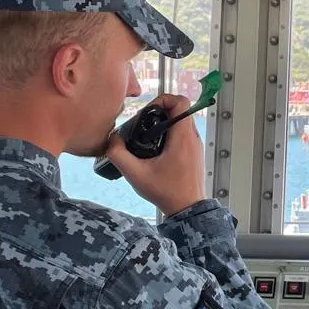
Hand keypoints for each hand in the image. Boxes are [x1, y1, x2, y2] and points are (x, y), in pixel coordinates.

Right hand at [102, 94, 206, 215]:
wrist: (187, 209)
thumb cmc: (166, 192)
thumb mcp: (136, 174)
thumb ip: (118, 154)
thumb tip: (112, 138)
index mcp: (182, 137)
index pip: (181, 102)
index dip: (163, 99)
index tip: (148, 111)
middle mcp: (193, 138)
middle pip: (179, 110)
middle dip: (160, 111)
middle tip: (143, 123)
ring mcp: (196, 145)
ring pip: (182, 121)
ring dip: (165, 122)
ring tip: (147, 136)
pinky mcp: (195, 153)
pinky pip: (184, 133)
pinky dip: (170, 134)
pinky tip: (156, 148)